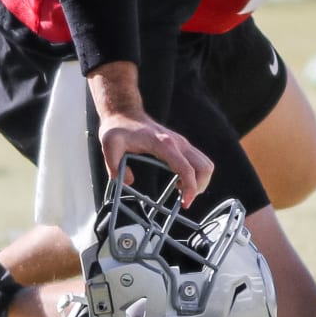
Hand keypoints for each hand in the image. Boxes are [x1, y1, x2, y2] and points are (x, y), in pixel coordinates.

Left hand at [88, 62, 213, 206]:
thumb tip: (128, 181)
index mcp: (163, 144)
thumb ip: (114, 165)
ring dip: (200, 181)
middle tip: (184, 200)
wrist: (124, 112)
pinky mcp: (181, 145)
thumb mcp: (110, 146)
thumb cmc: (117, 128)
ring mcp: (181, 142)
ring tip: (182, 191)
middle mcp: (177, 142)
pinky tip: (179, 182)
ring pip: (205, 164)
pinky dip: (196, 175)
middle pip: (204, 167)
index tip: (184, 204)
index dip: (190, 189)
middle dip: (199, 187)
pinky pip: (198, 161)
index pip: (186, 169)